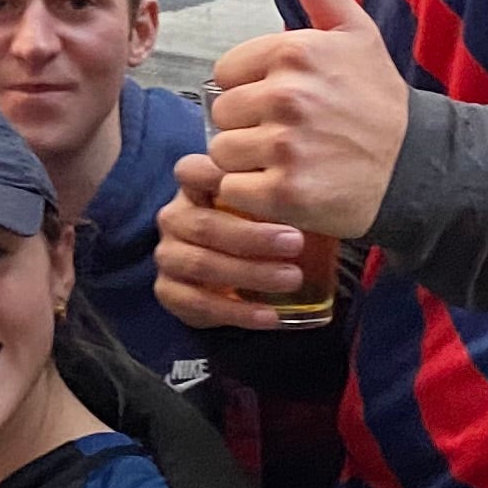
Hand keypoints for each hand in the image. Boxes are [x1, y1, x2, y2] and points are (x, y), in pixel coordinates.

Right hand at [155, 157, 318, 333]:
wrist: (229, 275)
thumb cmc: (253, 230)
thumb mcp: (261, 207)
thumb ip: (273, 196)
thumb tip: (319, 192)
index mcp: (193, 189)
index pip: (191, 171)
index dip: (216, 176)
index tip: (258, 184)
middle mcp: (174, 219)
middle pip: (204, 225)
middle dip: (252, 236)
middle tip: (295, 243)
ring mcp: (168, 256)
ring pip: (202, 264)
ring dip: (249, 273)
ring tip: (291, 278)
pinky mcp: (169, 291)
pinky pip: (200, 304)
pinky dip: (238, 312)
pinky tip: (271, 316)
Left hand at [201, 0, 408, 242]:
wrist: (417, 167)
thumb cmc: (376, 96)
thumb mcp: (350, 28)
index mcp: (294, 51)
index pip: (226, 73)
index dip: (252, 89)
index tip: (290, 100)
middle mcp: (287, 95)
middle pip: (222, 113)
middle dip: (249, 126)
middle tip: (294, 135)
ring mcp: (286, 146)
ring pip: (223, 153)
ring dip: (248, 163)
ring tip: (292, 161)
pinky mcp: (285, 193)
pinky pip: (233, 191)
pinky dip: (252, 197)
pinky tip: (288, 188)